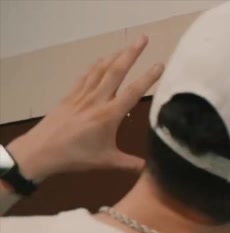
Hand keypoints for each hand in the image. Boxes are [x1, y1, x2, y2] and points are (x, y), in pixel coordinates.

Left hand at [5, 36, 162, 181]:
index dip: (148, 77)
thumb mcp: (107, 161)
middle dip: (131, 53)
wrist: (42, 150)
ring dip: (115, 56)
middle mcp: (97, 100)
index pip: (134, 91)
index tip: (160, 64)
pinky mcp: (70, 96)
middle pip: (116, 71)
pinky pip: (85, 77)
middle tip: (142, 40)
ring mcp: (82, 96)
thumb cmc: (76, 157)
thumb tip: (151, 169)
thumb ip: (130, 163)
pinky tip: (100, 61)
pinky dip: (95, 67)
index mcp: (109, 115)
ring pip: (101, 70)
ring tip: (126, 47)